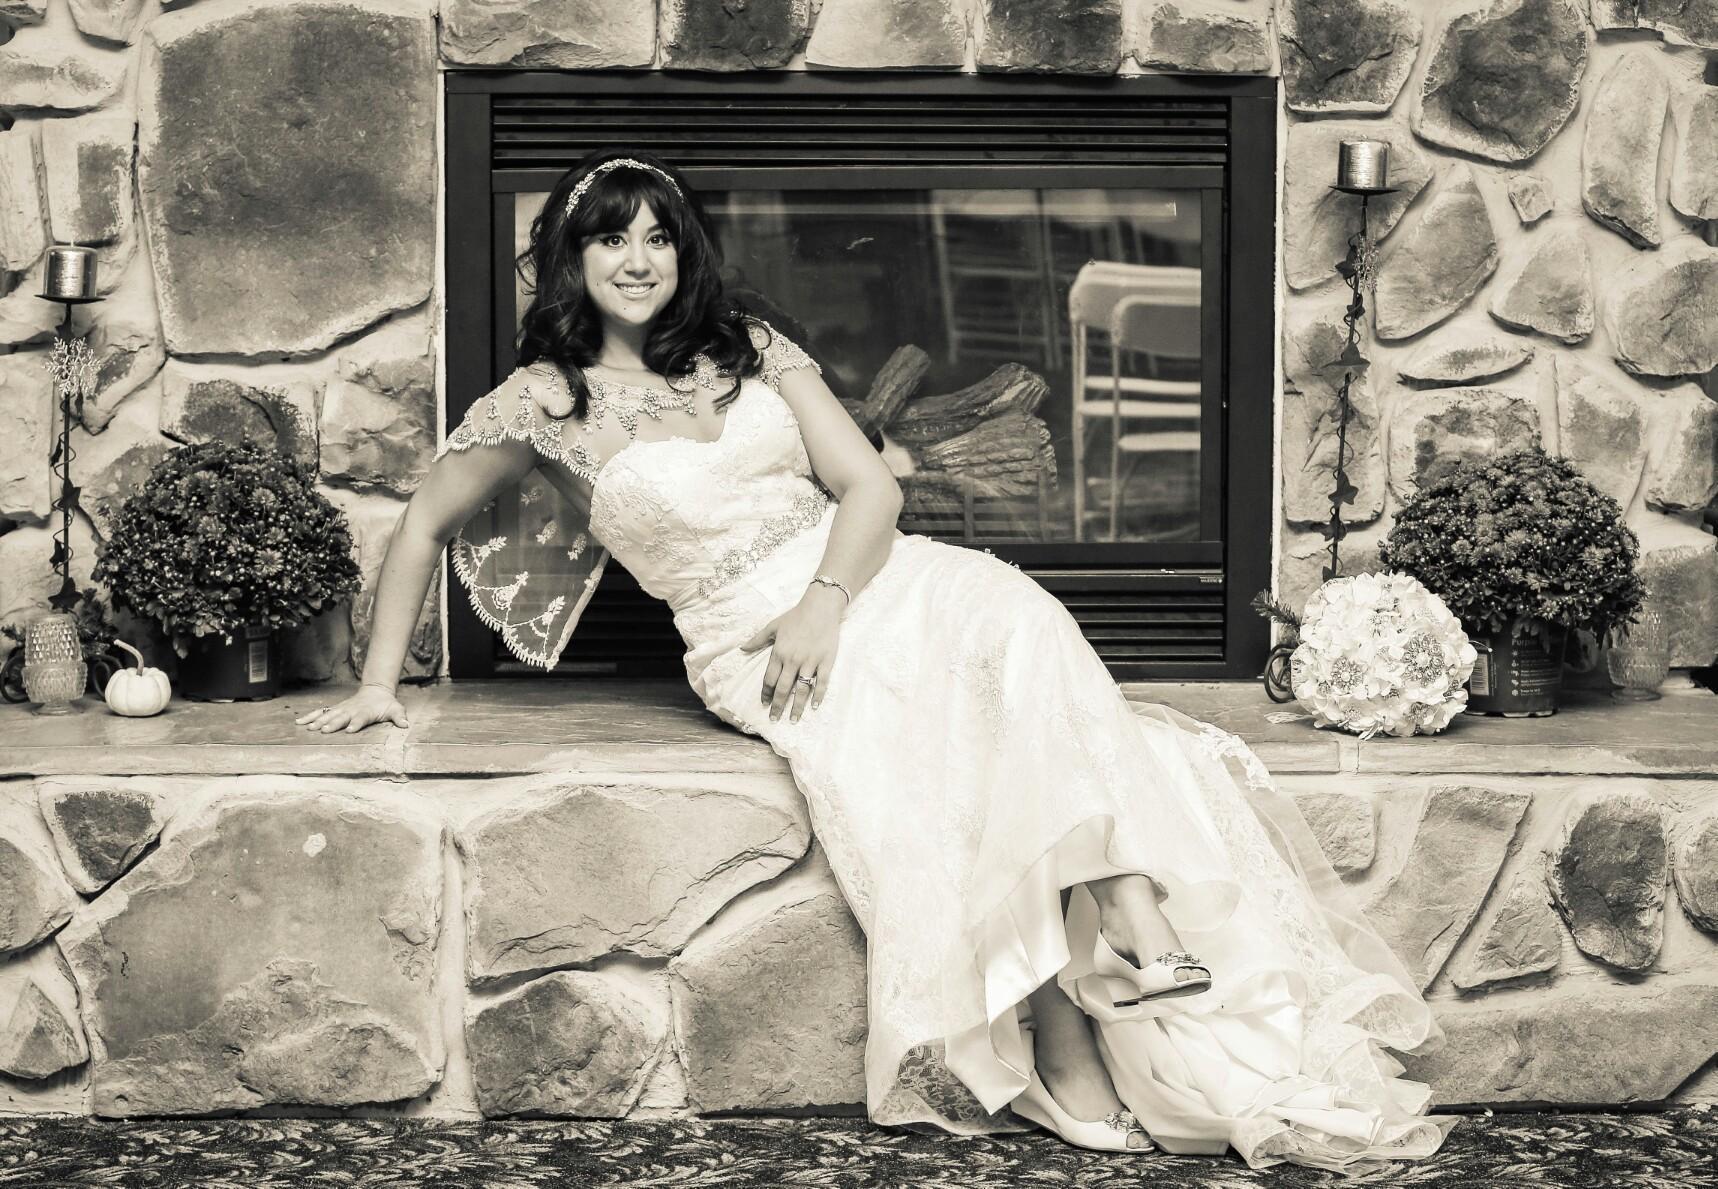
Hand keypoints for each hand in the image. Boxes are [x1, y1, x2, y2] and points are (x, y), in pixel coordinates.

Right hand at [294, 685, 409, 733]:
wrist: (376, 691)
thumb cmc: (386, 704)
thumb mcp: (396, 709)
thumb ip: (400, 717)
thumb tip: (406, 725)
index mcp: (366, 712)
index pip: (361, 718)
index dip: (355, 723)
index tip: (349, 730)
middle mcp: (351, 710)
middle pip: (341, 717)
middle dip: (333, 723)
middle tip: (324, 731)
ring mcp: (341, 709)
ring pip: (328, 714)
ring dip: (318, 721)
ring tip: (308, 728)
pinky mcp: (335, 709)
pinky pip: (320, 712)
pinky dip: (310, 716)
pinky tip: (299, 722)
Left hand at [740, 590, 843, 722]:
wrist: (820, 607)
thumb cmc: (796, 616)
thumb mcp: (773, 626)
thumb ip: (757, 639)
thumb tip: (742, 648)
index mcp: (779, 653)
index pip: (769, 679)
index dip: (766, 694)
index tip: (764, 704)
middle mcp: (793, 660)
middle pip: (783, 688)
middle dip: (777, 706)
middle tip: (774, 719)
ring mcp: (810, 662)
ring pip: (801, 689)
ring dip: (796, 707)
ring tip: (793, 720)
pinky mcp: (826, 662)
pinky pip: (822, 683)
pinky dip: (818, 696)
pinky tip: (814, 707)